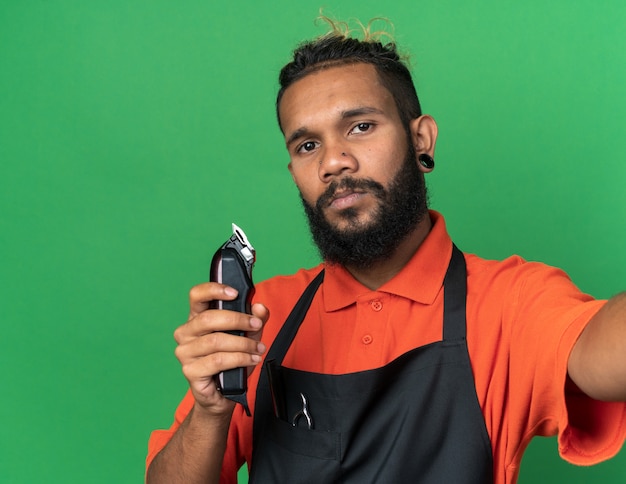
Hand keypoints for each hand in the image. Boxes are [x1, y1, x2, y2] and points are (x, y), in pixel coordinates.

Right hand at [173, 282, 267, 415]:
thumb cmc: (231, 363)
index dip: (213, 290)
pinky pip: (218, 361)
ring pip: (216, 341)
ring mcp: (185, 353)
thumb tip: (259, 307)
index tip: (234, 292)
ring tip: (258, 348)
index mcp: (196, 319)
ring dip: (243, 343)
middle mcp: (186, 333)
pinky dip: (240, 358)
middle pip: (209, 318)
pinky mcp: (190, 371)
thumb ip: (254, 320)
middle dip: (238, 320)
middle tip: (256, 325)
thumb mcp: (247, 337)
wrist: (222, 395)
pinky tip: (251, 360)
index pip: (196, 296)